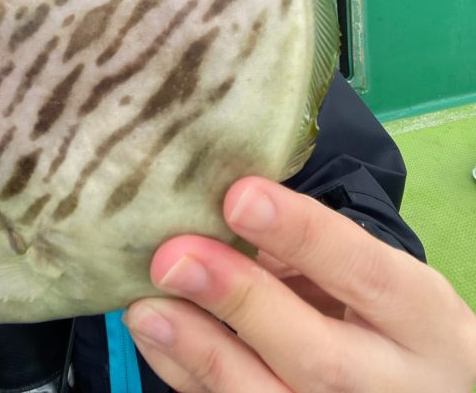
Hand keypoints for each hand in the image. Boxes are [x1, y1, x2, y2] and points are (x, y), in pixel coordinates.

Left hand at [125, 176, 475, 391]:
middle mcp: (394, 385)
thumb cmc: (378, 311)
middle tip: (174, 256)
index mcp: (423, 320)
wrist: (412, 389)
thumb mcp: (369, 273)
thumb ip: (307, 248)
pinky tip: (153, 333)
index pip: (366, 273)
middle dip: (239, 301)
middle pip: (318, 356)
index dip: (301, 234)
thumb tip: (219, 208)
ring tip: (146, 305)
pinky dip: (186, 373)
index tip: (238, 195)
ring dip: (199, 350)